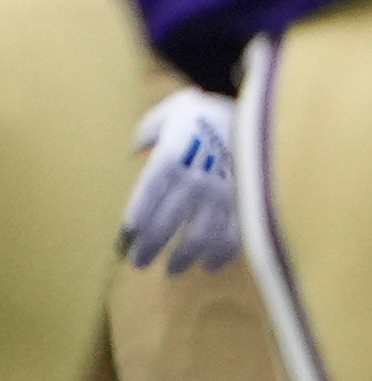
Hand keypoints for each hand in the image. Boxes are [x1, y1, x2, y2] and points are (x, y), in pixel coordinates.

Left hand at [122, 90, 242, 272]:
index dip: (136, 217)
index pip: (147, 193)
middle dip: (151, 245)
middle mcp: (195, 179)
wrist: (256, 111)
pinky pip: (234, 234)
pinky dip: (221, 254)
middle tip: (138, 262)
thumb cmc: (205, 112)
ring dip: (184, 255)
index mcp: (172, 157)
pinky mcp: (246, 202)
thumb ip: (146, 132)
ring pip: (199, 234)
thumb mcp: (169, 112)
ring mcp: (222, 193)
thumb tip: (133, 150)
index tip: (124, 238)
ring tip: (171, 269)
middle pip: (167, 220)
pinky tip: (208, 265)